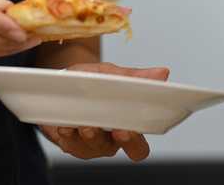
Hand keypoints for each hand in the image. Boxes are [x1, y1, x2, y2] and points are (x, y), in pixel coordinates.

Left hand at [39, 62, 169, 161]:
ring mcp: (89, 143)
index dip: (136, 142)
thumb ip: (134, 78)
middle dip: (116, 141)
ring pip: (92, 148)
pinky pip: (69, 144)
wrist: (61, 83)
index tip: (132, 129)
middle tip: (115, 129)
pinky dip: (68, 134)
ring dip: (89, 135)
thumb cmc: (91, 82)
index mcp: (126, 126)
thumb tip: (162, 73)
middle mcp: (109, 139)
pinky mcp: (69, 143)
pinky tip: (66, 125)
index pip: (138, 146)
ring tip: (85, 123)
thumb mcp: (112, 75)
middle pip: (117, 149)